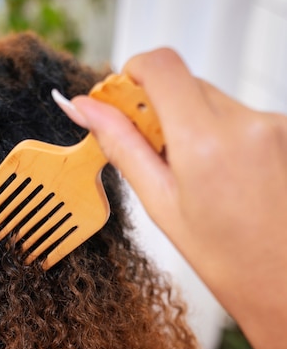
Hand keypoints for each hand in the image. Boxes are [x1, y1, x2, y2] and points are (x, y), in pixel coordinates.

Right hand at [54, 49, 286, 348]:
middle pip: (187, 83)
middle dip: (162, 109)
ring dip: (196, 124)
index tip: (122, 99)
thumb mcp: (162, 203)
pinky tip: (226, 175)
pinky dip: (224, 134)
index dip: (133, 73)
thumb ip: (121, 145)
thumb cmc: (225, 258)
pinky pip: (242, 116)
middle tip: (157, 154)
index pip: (161, 65)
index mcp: (206, 142)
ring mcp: (275, 125)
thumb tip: (82, 108)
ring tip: (200, 175)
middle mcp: (246, 124)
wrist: (284, 283)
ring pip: (215, 100)